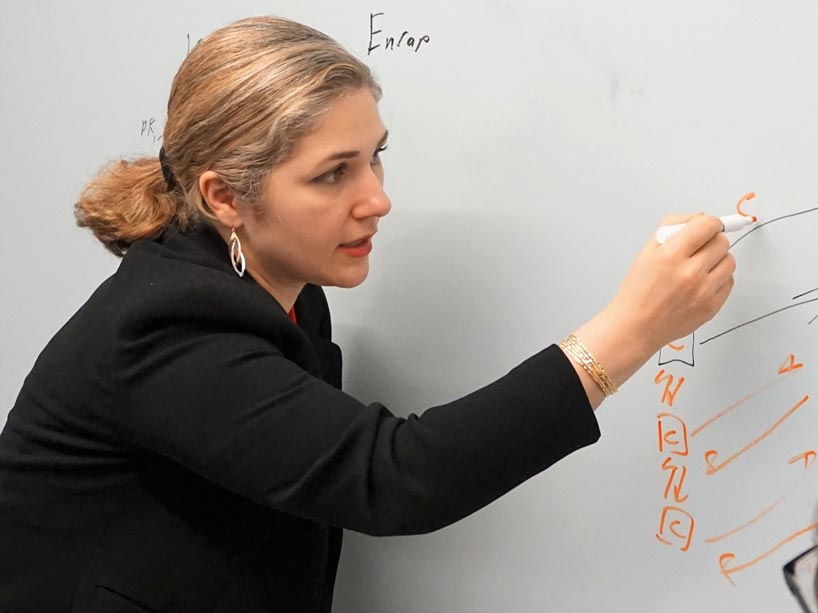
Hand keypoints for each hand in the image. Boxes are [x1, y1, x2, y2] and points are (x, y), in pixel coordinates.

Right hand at [607, 213, 735, 351]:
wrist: (636, 326)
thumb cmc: (638, 291)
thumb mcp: (646, 253)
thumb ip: (671, 229)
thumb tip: (698, 217)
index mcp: (670, 255)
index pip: (706, 225)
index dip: (708, 222)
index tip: (705, 227)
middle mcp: (690, 273)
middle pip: (721, 241)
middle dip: (711, 240)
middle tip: (698, 248)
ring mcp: (703, 292)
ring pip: (729, 261)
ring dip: (718, 259)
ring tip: (700, 266)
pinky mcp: (712, 307)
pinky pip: (729, 282)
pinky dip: (719, 278)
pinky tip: (701, 282)